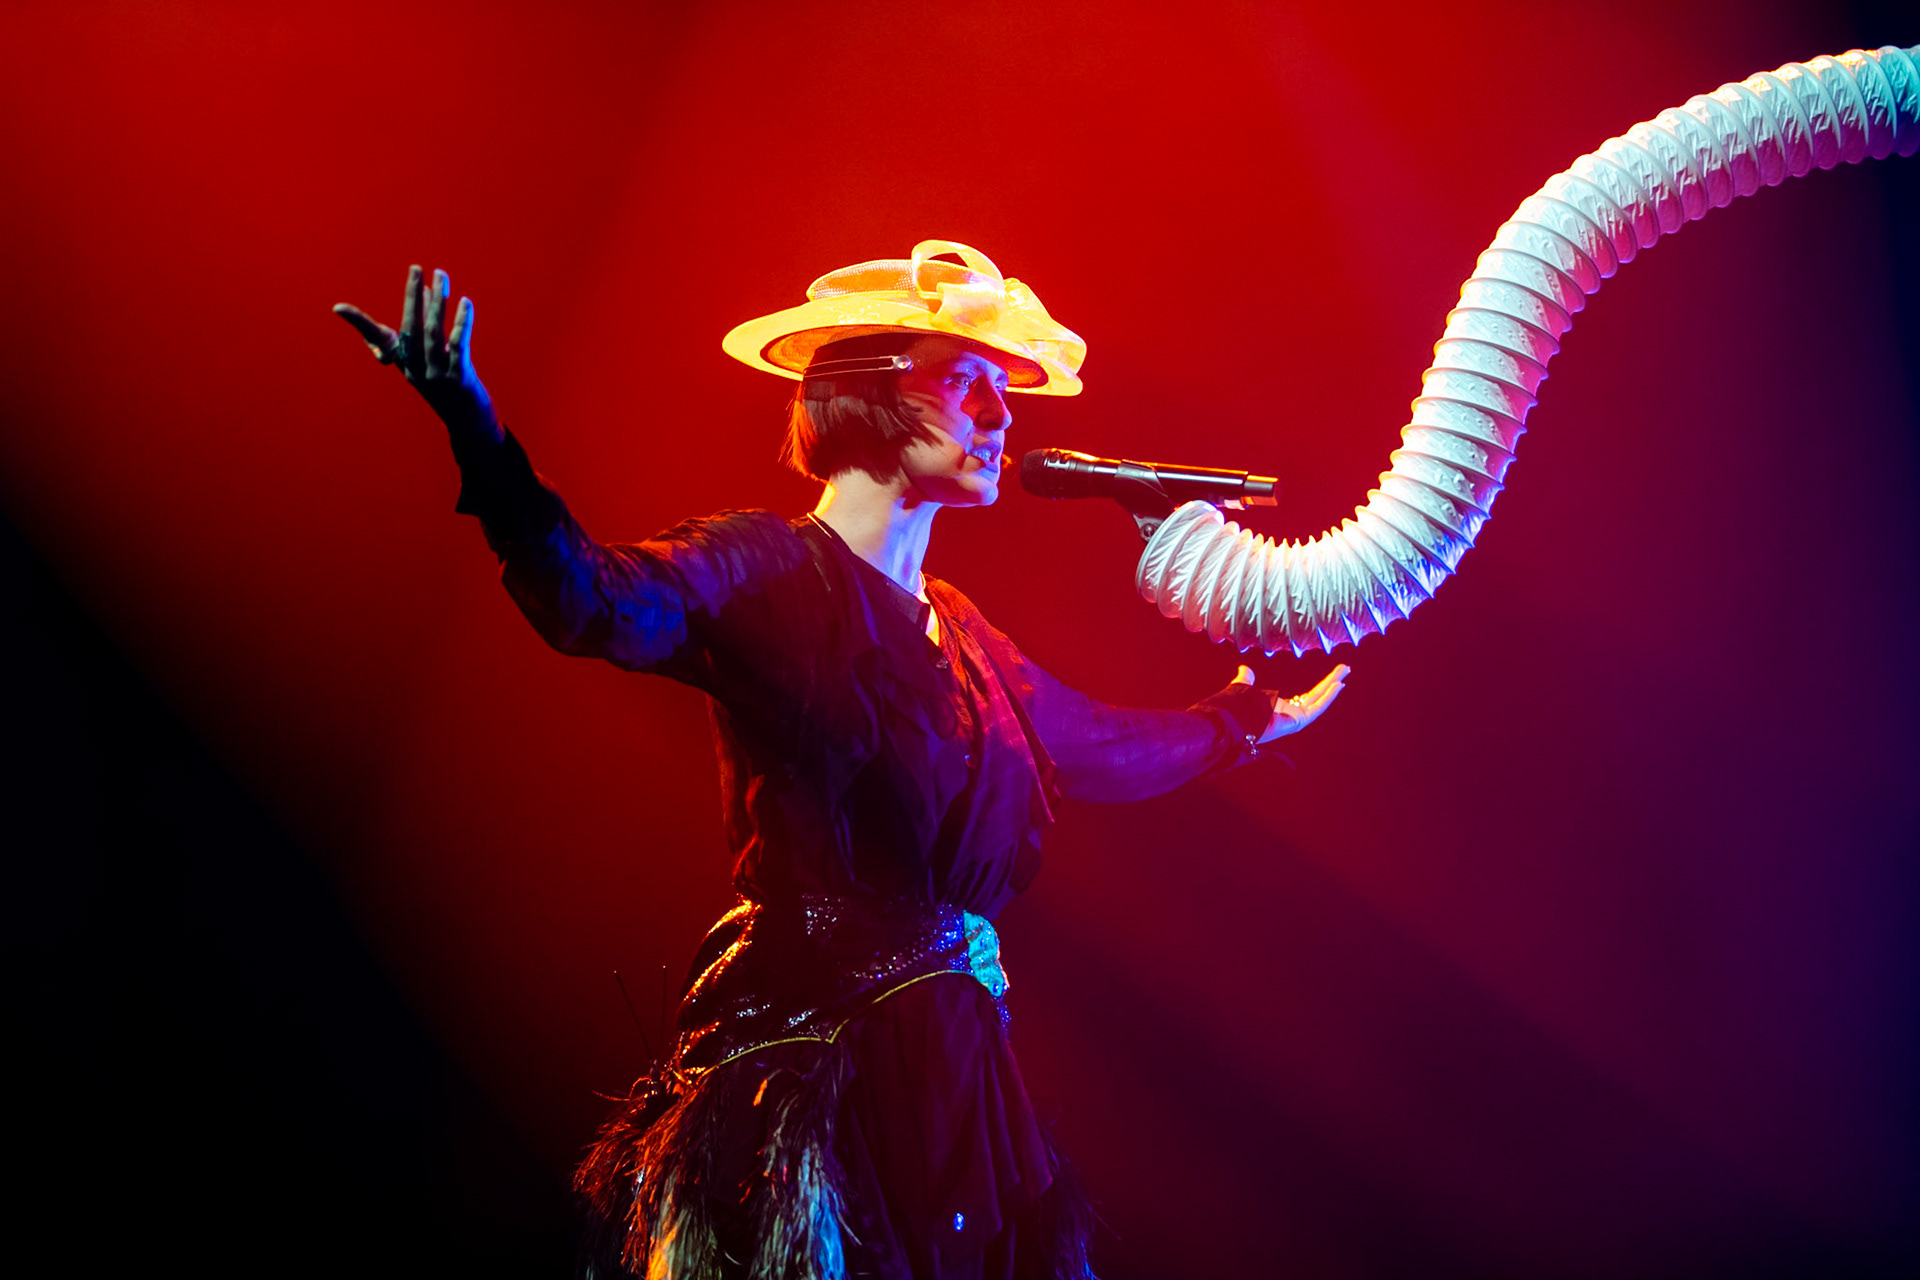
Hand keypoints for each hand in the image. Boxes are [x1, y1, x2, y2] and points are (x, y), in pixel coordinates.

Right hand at [334, 265, 501, 445]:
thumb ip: (417, 329)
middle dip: (412, 296)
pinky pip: (459, 344)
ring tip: (441, 276)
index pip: (379, 337)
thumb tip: (419, 293)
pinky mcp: (460, 377)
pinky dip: (461, 322)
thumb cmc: (444, 385)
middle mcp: (416, 368)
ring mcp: (438, 374)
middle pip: (411, 327)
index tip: (340, 307)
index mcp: (403, 363)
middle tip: (416, 268)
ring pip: (433, 333)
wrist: (467, 421)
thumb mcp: (425, 360)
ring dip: (438, 302)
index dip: (361, 322)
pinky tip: (465, 303)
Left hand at [1233, 662, 1348, 741]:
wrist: (1236, 721)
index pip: (1307, 696)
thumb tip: (1244, 668)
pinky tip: (1338, 684)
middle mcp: (1292, 714)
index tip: (1331, 679)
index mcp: (1283, 707)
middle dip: (1331, 681)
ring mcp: (1297, 718)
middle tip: (1345, 668)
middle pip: (1318, 694)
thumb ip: (1246, 679)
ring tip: (1346, 670)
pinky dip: (1329, 696)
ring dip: (1334, 685)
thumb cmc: (1238, 709)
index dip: (1321, 687)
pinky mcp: (1300, 721)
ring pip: (1320, 698)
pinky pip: (1318, 707)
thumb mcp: (1244, 688)